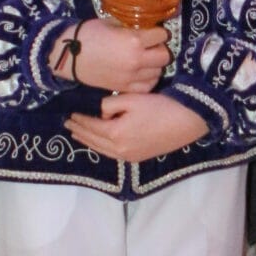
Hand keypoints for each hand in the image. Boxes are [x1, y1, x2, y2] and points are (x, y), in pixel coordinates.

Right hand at [54, 17, 169, 92]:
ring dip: (154, 65)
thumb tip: (144, 26)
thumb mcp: (111, 23)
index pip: (162, 35)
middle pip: (165, 56)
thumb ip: (130, 25)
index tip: (152, 32)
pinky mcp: (124, 87)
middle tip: (150, 46)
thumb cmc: (88, 34)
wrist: (69, 56)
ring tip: (145, 60)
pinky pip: (147, 86)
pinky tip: (141, 73)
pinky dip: (148, 80)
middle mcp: (137, 60)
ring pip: (158, 72)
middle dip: (159, 48)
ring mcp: (131, 76)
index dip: (158, 32)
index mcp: (134, 40)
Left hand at [66, 92, 207, 161]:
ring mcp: (129, 156)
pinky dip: (101, 148)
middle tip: (67, 124)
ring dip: (88, 142)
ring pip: (102, 150)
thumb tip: (100, 110)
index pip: (91, 126)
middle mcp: (119, 149)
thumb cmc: (160, 107)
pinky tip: (99, 144)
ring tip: (77, 134)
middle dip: (79, 131)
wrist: (187, 122)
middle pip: (93, 140)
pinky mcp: (138, 157)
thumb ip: (110, 104)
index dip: (79, 119)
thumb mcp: (133, 99)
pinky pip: (112, 154)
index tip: (69, 113)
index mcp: (115, 133)